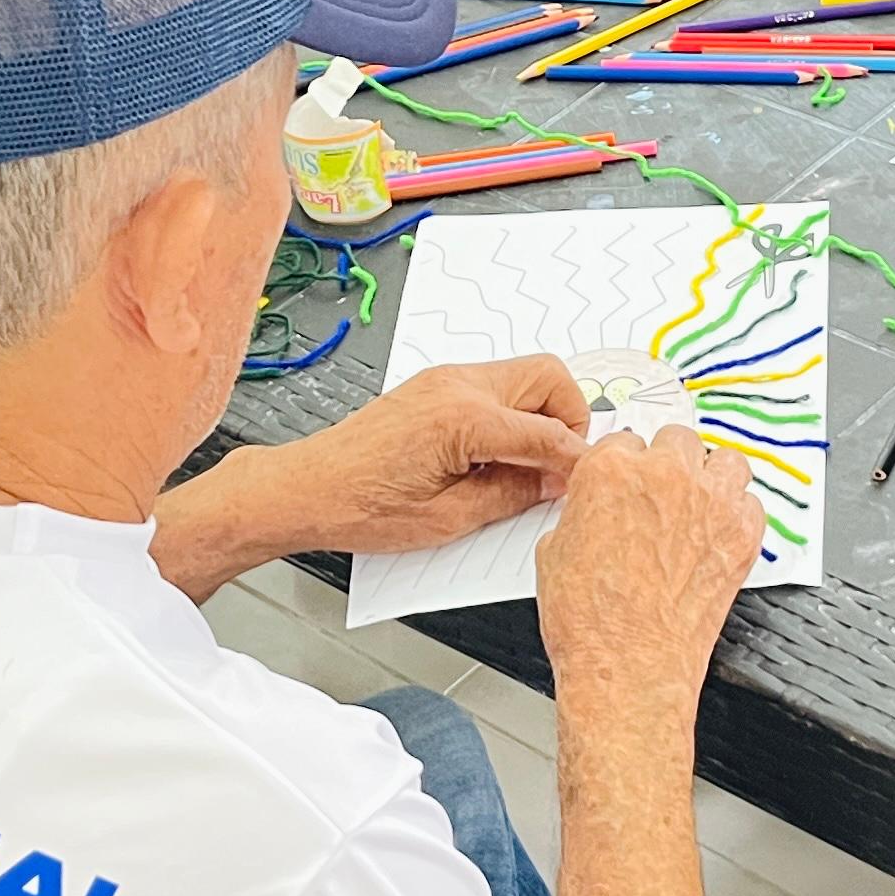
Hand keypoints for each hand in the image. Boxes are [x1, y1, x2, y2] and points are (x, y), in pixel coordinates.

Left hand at [276, 356, 594, 555]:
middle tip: (558, 466)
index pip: (548, 432)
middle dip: (568, 419)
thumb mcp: (447, 519)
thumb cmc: (360, 506)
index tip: (586, 481)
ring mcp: (444, 379)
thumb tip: (552, 483)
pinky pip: (494, 387)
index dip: (575, 461)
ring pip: (525, 376)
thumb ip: (510, 495)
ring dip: (539, 415)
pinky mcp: (434, 386)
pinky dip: (511, 414)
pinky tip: (494, 455)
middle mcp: (456, 385)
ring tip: (525, 466)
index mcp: (463, 418)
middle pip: (549, 377)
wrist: (308, 488)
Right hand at [535, 425, 760, 714]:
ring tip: (699, 505)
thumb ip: (583, 511)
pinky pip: (750, 502)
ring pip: (724, 461)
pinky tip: (718, 534)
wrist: (627, 666)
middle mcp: (664, 474)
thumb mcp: (555, 550)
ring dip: (711, 478)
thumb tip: (596, 510)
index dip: (625, 467)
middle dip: (668, 466)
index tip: (629, 485)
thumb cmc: (590, 620)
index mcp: (610, 470)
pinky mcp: (741, 532)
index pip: (625, 441)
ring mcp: (709, 501)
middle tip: (661, 497)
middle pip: (677, 440)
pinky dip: (737, 515)